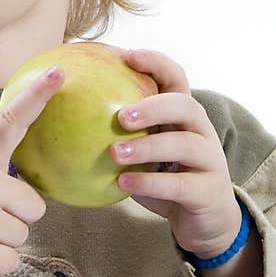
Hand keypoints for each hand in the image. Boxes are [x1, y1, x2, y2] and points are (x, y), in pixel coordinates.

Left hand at [110, 48, 241, 260]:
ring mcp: (210, 161)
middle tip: (120, 116)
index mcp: (184, 116)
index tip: (127, 55)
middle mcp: (202, 132)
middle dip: (153, 106)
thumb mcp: (145, 153)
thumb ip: (123, 135)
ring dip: (149, 146)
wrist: (203, 221)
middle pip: (186, 106)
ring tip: (116, 153)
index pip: (177, 79)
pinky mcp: (208, 192)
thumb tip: (65, 116)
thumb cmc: (166, 179)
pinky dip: (150, 182)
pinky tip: (123, 183)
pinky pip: (180, 184)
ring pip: (185, 144)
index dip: (156, 63)